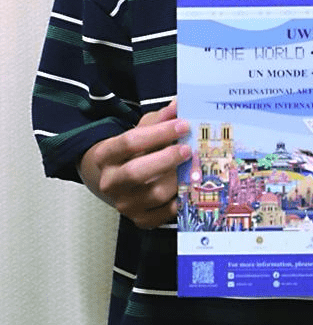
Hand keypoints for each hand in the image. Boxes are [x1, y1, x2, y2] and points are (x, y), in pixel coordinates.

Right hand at [77, 100, 190, 229]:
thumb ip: (160, 118)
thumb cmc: (134, 151)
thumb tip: (180, 104)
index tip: (183, 125)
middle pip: (136, 172)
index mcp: (106, 155)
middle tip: (188, 149)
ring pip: (154, 194)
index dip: (158, 133)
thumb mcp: (143, 129)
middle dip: (166, 160)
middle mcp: (110, 182)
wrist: (119, 179)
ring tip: (193, 166)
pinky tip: (190, 186)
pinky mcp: (140, 220)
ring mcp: (124, 204)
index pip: (130, 142)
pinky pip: (164, 214)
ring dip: (177, 179)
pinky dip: (180, 200)